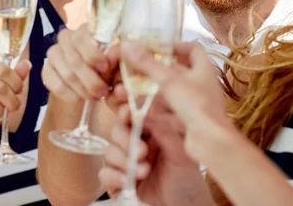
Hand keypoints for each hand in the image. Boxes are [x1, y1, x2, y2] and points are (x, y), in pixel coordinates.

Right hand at [41, 24, 119, 102]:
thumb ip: (114, 58)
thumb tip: (115, 55)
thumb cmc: (106, 67)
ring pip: (67, 74)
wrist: (89, 81)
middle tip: (103, 91)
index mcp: (84, 30)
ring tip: (95, 97)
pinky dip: (69, 94)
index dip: (93, 54)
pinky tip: (79, 99)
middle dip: (91, 79)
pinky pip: (55, 84)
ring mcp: (54, 53)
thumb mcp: (113, 62)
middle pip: (74, 59)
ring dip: (82, 89)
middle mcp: (66, 38)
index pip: (82, 38)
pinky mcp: (46, 70)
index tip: (105, 67)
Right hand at [99, 100, 213, 205]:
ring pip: (109, 151)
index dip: (127, 110)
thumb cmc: (188, 181)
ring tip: (145, 171)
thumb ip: (165, 130)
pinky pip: (104, 174)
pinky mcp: (117, 183)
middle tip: (142, 151)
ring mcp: (125, 164)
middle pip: (118, 131)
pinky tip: (127, 182)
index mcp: (152, 133)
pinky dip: (113, 176)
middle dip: (125, 138)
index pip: (134, 116)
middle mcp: (136, 145)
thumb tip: (148, 110)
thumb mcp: (181, 153)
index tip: (128, 110)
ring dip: (124, 160)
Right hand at [121, 41, 230, 160]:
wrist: (210, 142)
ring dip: (153, 92)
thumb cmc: (195, 105)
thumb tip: (126, 44)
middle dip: (157, 71)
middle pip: (178, 72)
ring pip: (172, 94)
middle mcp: (202, 84)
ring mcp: (197, 104)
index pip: (193, 48)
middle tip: (137, 70)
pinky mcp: (190, 121)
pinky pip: (171, 112)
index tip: (157, 48)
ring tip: (133, 91)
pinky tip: (140, 113)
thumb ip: (147, 63)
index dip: (175, 45)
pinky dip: (156, 112)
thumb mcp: (169, 80)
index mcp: (204, 69)